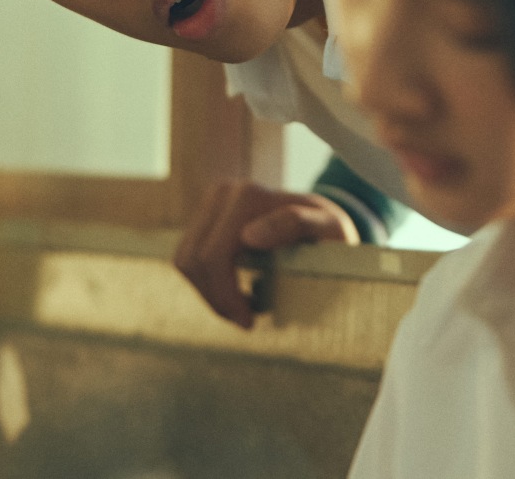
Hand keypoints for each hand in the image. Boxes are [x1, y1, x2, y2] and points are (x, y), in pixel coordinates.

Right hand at [172, 180, 359, 327]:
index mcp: (248, 196)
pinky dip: (205, 283)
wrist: (320, 219)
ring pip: (185, 262)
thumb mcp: (329, 229)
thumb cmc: (329, 231)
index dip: (225, 297)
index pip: (213, 257)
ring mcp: (210, 202)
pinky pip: (187, 258)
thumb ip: (296, 224)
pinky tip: (234, 292)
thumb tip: (249, 236)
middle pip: (193, 261)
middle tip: (246, 321)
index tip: (251, 321)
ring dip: (209, 293)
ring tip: (242, 307)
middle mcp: (223, 192)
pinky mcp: (204, 216)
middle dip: (216, 300)